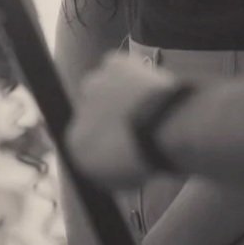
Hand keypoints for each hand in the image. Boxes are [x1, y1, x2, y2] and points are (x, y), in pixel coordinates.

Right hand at [66, 53, 181, 189]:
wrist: (168, 130)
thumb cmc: (149, 158)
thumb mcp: (120, 179)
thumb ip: (104, 166)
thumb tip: (107, 159)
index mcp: (75, 144)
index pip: (83, 139)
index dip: (103, 138)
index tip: (121, 139)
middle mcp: (77, 112)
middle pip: (89, 110)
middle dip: (106, 113)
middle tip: (133, 120)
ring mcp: (93, 85)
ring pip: (102, 85)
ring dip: (116, 91)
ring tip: (143, 102)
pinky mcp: (112, 64)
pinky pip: (116, 66)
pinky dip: (128, 71)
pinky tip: (145, 84)